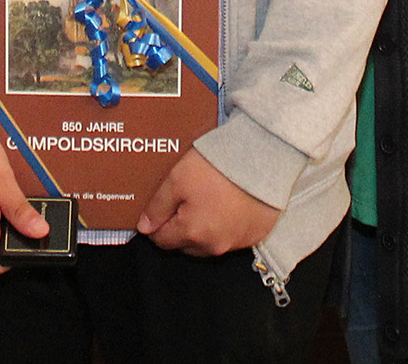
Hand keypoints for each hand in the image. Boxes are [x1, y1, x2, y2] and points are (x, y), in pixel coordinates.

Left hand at [137, 150, 280, 256]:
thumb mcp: (177, 179)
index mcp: (191, 234)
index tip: (161, 206)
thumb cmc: (216, 168)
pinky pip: (230, 237)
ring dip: (203, 228)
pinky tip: (227, 204)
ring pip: (207, 243)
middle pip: (184, 244)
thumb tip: (144, 228)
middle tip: (185, 198)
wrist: (263, 161)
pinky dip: (225, 226)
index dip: (156, 222)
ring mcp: (235, 244)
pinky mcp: (253, 236)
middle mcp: (213, 246)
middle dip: (179, 226)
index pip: (161, 240)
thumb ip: (157, 206)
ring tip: (207, 199)